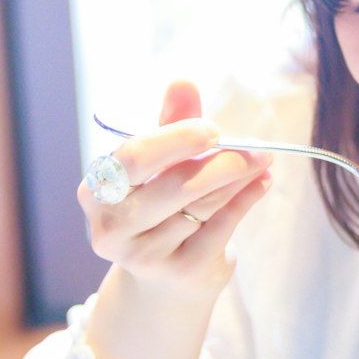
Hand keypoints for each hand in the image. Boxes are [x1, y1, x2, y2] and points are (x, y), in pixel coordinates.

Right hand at [79, 79, 272, 297]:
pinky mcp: (179, 273)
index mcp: (97, 190)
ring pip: (202, 206)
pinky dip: (245, 201)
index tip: (213, 129)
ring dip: (238, 178)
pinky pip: (220, 228)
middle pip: (174, 186)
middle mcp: (112, 227)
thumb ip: (171, 123)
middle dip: (221, 162)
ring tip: (261, 160)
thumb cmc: (159, 204)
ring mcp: (144, 255)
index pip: (135, 157)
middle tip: (254, 146)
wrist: (164, 276)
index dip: (176, 139)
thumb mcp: (160, 163)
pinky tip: (261, 183)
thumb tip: (183, 81)